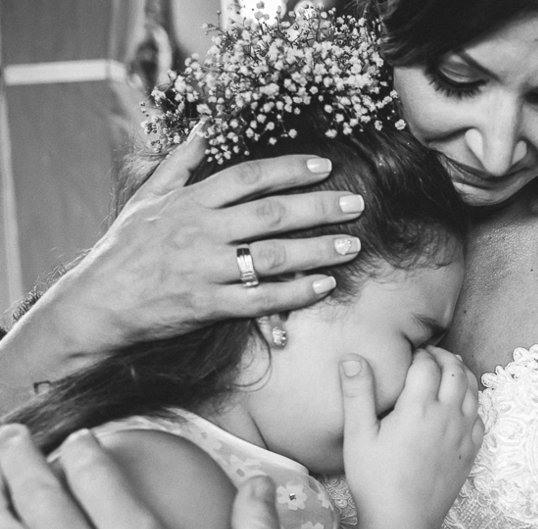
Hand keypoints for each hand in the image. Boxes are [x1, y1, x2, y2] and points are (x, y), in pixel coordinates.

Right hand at [39, 129, 366, 352]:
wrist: (97, 302)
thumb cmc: (124, 249)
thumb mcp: (147, 198)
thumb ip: (180, 164)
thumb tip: (202, 128)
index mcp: (190, 202)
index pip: (248, 177)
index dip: (289, 169)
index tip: (324, 167)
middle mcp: (200, 232)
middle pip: (271, 214)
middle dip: (318, 208)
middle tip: (355, 205)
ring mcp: (205, 269)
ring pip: (272, 257)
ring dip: (317, 251)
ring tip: (352, 245)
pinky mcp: (208, 305)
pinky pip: (261, 299)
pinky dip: (295, 293)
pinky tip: (324, 285)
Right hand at [339, 348, 484, 528]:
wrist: (403, 522)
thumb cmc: (375, 480)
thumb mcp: (358, 436)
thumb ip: (357, 394)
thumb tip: (353, 358)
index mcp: (419, 407)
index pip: (427, 365)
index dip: (420, 353)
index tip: (411, 352)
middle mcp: (448, 416)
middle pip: (455, 372)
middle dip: (444, 357)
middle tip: (431, 354)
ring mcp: (463, 435)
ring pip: (473, 391)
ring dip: (462, 374)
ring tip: (449, 369)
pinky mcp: (470, 453)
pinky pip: (479, 417)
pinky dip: (473, 401)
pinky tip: (462, 404)